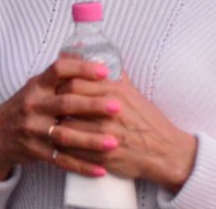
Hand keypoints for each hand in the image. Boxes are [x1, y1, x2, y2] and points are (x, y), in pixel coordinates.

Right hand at [0, 57, 119, 180]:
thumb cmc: (24, 107)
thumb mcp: (36, 87)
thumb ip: (59, 76)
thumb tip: (89, 54)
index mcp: (37, 85)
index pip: (58, 70)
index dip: (82, 68)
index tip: (104, 71)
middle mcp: (34, 105)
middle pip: (65, 103)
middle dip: (93, 105)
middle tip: (117, 106)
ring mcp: (33, 130)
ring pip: (65, 135)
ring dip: (91, 140)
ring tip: (114, 142)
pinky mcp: (36, 152)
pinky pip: (62, 160)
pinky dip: (81, 167)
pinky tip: (100, 170)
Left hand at [54, 73, 196, 192]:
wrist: (165, 151)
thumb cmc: (148, 120)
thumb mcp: (134, 93)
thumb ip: (115, 77)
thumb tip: (98, 59)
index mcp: (115, 92)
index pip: (75, 82)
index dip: (60, 84)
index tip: (55, 87)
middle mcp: (109, 111)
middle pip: (68, 102)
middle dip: (54, 104)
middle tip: (50, 105)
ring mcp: (105, 134)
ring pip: (66, 127)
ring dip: (55, 126)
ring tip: (51, 123)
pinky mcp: (103, 156)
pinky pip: (73, 151)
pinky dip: (62, 146)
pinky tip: (58, 143)